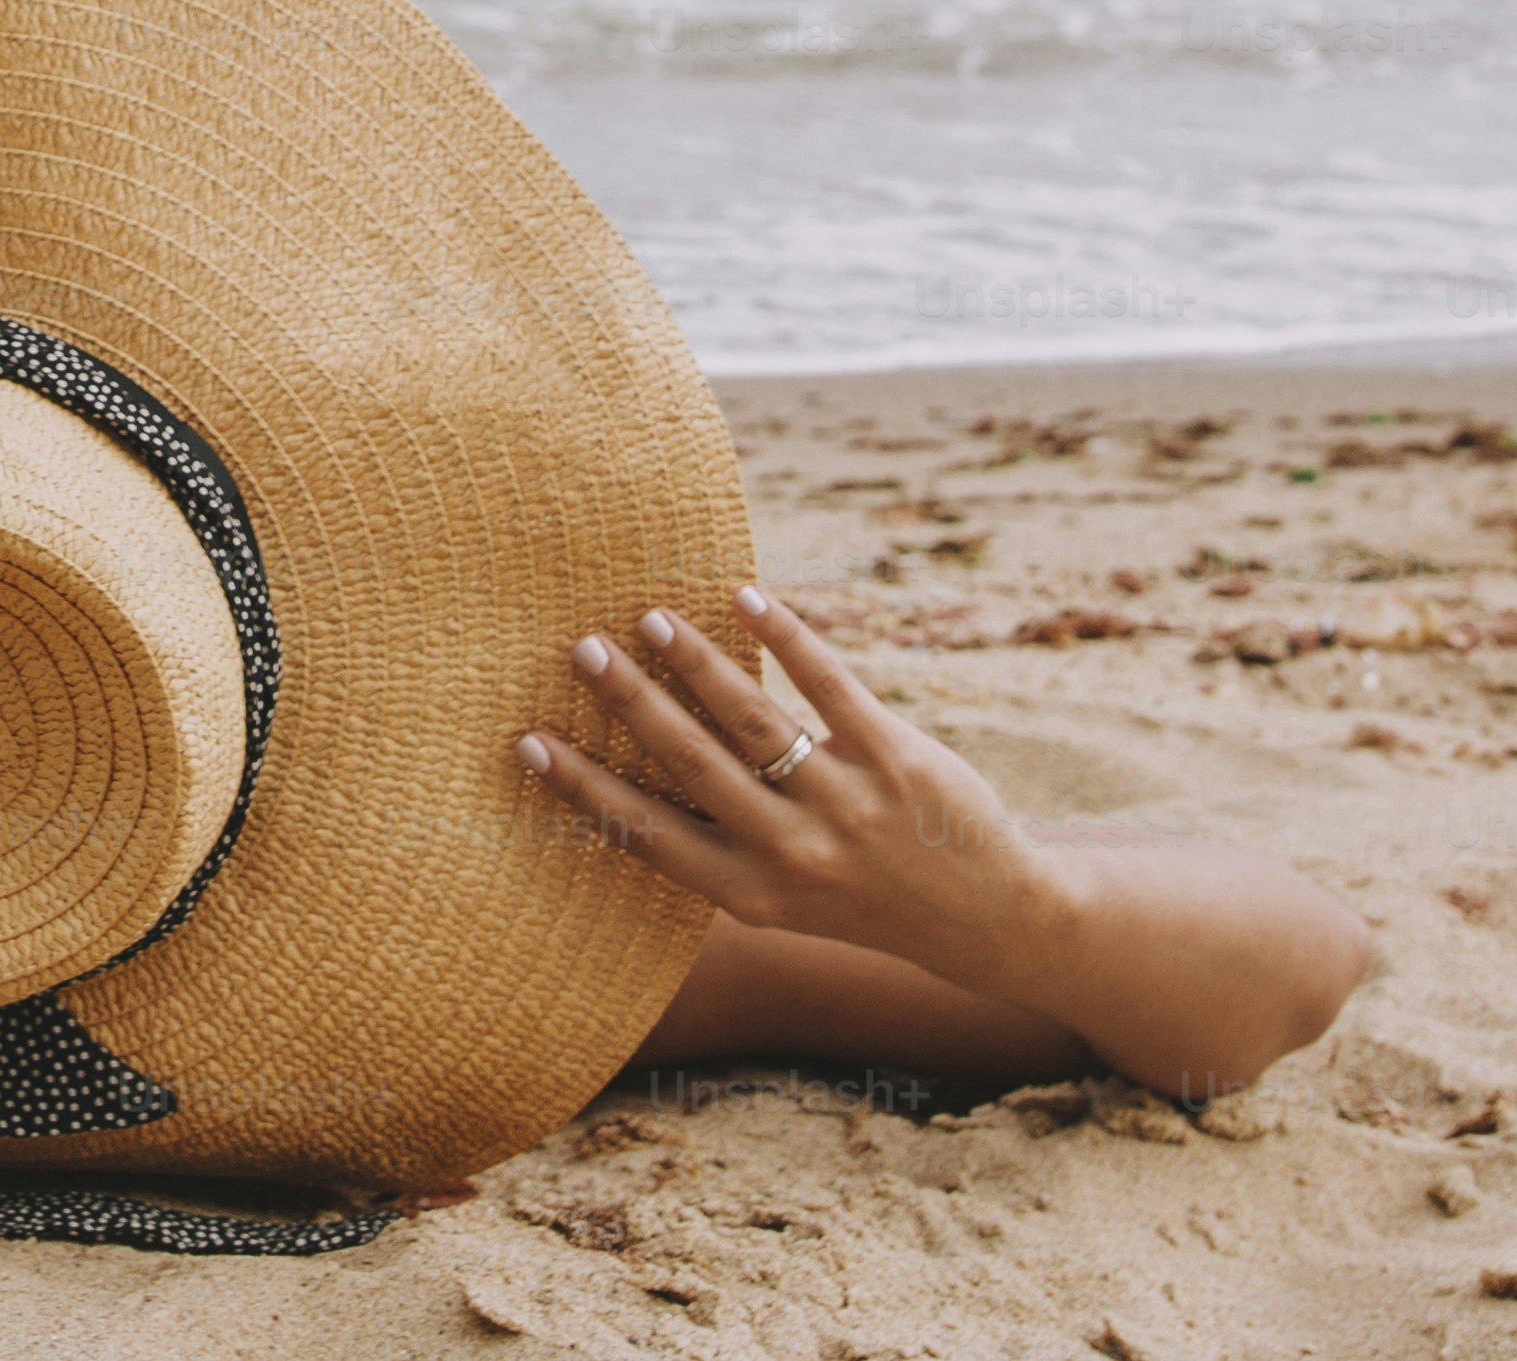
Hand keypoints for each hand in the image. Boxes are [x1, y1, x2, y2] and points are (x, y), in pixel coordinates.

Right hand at [515, 586, 1078, 1004]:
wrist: (988, 919)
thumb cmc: (864, 897)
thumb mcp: (784, 898)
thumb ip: (719, 843)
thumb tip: (635, 770)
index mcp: (750, 893)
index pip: (648, 834)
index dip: (585, 788)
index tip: (528, 742)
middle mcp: (792, 855)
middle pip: (692, 766)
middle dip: (631, 704)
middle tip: (581, 648)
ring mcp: (848, 806)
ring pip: (754, 721)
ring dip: (695, 663)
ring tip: (648, 617)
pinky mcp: (899, 759)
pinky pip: (831, 687)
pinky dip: (787, 636)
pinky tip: (745, 597)